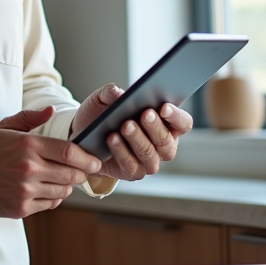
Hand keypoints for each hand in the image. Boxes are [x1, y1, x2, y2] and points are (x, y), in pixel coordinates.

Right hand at [0, 106, 102, 217]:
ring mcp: (25, 190)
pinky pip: (49, 204)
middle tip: (78, 171)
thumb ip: (30, 118)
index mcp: (27, 145)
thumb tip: (51, 110)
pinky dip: (51, 198)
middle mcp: (28, 168)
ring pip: (63, 191)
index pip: (70, 153)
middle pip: (72, 174)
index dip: (88, 159)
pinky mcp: (20, 207)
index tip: (95, 161)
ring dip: (64, 186)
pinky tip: (41, 189)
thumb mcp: (5, 127)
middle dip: (80, 173)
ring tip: (53, 179)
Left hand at [71, 83, 193, 180]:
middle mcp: (162, 145)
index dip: (176, 116)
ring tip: (125, 126)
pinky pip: (131, 165)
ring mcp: (148, 161)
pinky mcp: (132, 173)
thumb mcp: (102, 98)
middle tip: (145, 114)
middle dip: (155, 127)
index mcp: (166, 124)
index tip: (163, 106)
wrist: (82, 133)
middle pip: (167, 141)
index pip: (183, 123)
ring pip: (150, 154)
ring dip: (138, 139)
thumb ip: (109, 92)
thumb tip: (117, 92)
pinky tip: (113, 139)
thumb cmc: (101, 113)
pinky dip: (122, 151)